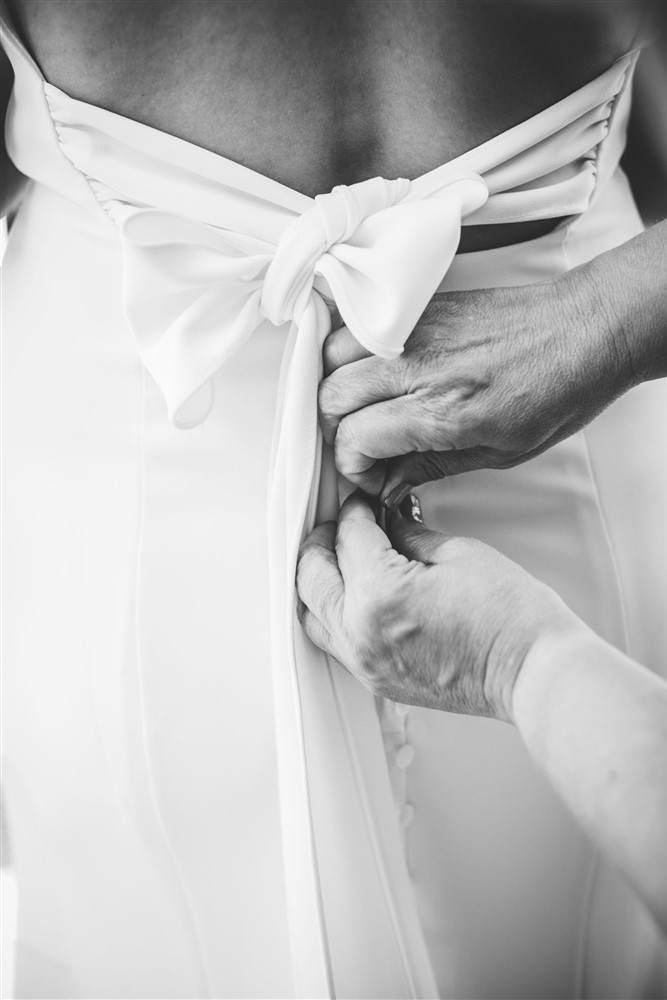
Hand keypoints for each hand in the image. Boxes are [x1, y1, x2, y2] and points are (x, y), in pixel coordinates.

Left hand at [296, 491, 580, 720]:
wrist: (533, 673)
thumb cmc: (511, 618)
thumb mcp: (457, 553)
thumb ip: (407, 535)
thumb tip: (385, 524)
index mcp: (379, 594)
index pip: (348, 536)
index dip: (355, 510)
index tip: (364, 503)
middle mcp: (360, 633)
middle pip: (311, 576)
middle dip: (323, 541)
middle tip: (342, 524)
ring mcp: (365, 663)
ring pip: (312, 614)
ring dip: (319, 581)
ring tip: (340, 558)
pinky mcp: (377, 680)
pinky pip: (333, 642)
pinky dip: (332, 613)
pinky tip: (352, 595)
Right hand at [318, 264, 633, 504]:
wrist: (588, 328)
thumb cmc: (559, 388)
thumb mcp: (500, 452)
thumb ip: (431, 467)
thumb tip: (388, 485)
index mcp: (444, 410)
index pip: (355, 438)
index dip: (353, 468)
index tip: (372, 476)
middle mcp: (421, 365)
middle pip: (331, 396)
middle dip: (338, 431)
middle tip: (365, 447)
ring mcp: (416, 329)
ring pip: (332, 356)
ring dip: (339, 387)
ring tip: (366, 408)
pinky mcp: (420, 307)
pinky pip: (358, 325)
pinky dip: (351, 353)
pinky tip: (373, 374)